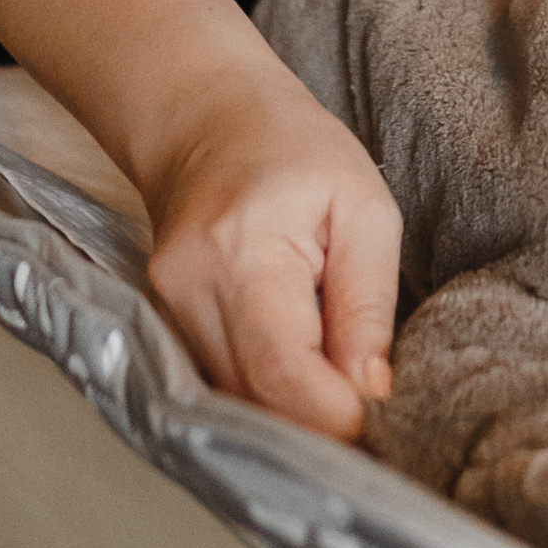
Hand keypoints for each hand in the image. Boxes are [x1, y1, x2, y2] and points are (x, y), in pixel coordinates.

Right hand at [140, 72, 401, 441]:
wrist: (207, 117)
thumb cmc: (297, 150)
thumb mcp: (364, 208)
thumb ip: (368, 303)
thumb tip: (372, 392)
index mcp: (244, 248)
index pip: (282, 369)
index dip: (334, 416)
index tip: (384, 426)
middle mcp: (190, 288)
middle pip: (254, 399)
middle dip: (319, 427)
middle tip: (377, 429)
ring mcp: (166, 309)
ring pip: (234, 401)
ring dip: (292, 413)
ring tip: (344, 400)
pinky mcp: (163, 322)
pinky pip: (219, 382)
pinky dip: (264, 394)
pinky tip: (301, 381)